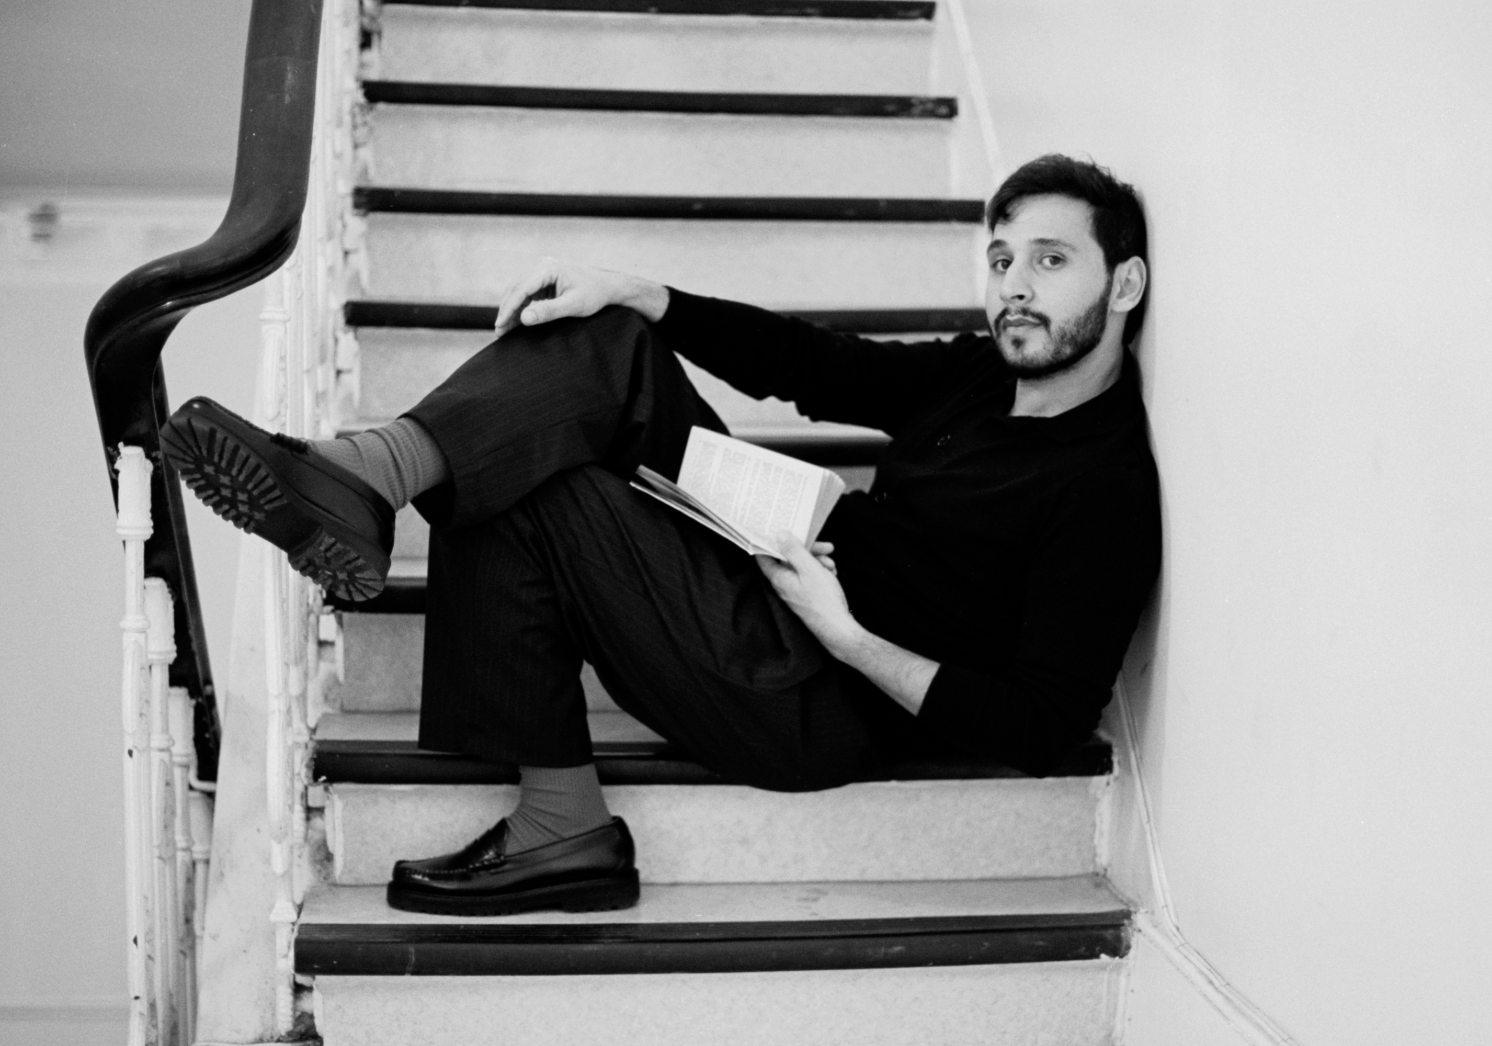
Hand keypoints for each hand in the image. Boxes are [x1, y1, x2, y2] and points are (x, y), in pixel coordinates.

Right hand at [493, 258, 667, 337]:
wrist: (609, 287)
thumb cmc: (594, 294)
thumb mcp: (573, 306)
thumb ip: (549, 312)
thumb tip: (524, 319)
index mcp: (548, 268)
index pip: (521, 288)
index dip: (509, 308)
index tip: (501, 325)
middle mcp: (542, 267)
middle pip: (516, 289)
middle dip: (506, 310)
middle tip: (498, 332)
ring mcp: (542, 274)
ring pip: (519, 292)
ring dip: (511, 310)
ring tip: (503, 330)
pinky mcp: (544, 282)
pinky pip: (527, 295)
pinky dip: (520, 309)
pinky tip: (514, 324)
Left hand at [756, 534, 860, 654]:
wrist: (837, 627)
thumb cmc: (823, 599)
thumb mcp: (809, 568)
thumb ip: (793, 550)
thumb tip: (778, 534)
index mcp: (778, 577)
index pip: (764, 555)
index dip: (770, 541)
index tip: (779, 529)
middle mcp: (783, 584)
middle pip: (789, 558)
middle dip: (808, 550)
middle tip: (826, 547)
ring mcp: (794, 589)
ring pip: (802, 566)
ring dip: (817, 561)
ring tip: (831, 565)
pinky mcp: (805, 594)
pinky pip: (809, 576)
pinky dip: (820, 571)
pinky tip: (831, 573)